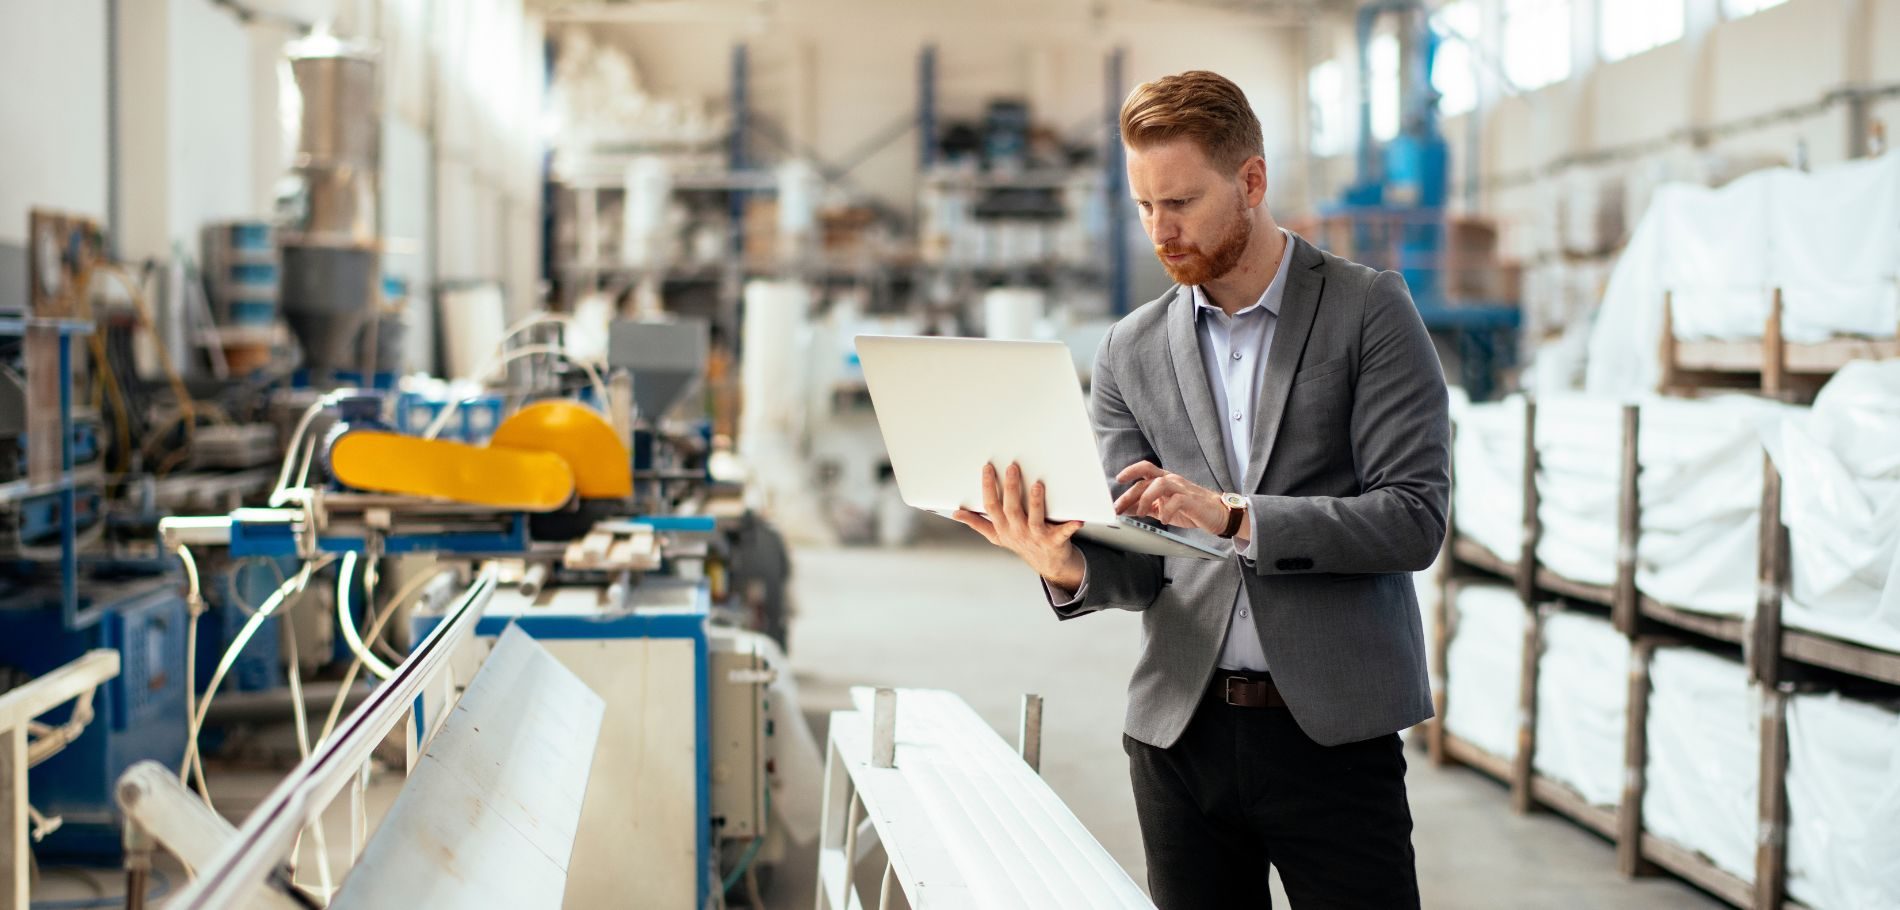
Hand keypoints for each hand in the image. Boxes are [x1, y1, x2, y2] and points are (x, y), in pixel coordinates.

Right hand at [949, 462, 1084, 588]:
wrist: (1048, 563)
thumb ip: (978, 523)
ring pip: (1034, 519)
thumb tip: (956, 514)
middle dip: (1011, 488)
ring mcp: (1036, 537)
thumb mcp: (997, 535)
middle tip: (1012, 468)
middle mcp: (1017, 531)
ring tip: (1037, 485)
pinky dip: (1070, 526)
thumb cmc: (1022, 543)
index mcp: (1002, 528)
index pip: (991, 506)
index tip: (988, 468)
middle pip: (1011, 509)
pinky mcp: (1055, 540)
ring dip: (1035, 503)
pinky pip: (1062, 532)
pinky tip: (1077, 519)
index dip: (989, 487)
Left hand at [1113, 461, 1230, 535]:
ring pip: (1160, 484)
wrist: (1218, 514)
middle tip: (1118, 508)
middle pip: (1147, 480)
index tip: (1118, 479)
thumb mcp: (1162, 508)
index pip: (1146, 469)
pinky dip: (1167, 510)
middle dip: (1130, 494)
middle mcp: (1173, 481)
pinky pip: (1177, 500)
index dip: (1131, 471)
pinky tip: (1163, 520)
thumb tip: (1125, 509)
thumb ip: (1145, 506)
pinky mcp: (1192, 500)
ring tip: (1142, 513)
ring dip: (1146, 498)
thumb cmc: (1190, 509)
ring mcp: (1182, 489)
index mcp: (1165, 480)